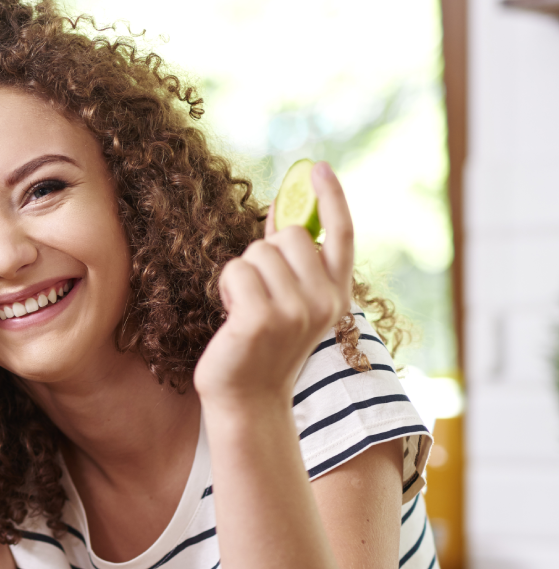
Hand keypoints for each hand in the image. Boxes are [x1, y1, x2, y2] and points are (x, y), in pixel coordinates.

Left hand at [193, 161, 354, 411]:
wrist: (248, 401)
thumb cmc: (261, 349)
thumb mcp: (288, 304)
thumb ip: (291, 264)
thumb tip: (280, 213)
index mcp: (336, 297)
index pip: (341, 236)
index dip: (332, 197)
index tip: (316, 168)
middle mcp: (323, 302)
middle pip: (288, 235)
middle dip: (264, 255)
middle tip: (258, 294)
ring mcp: (294, 312)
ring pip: (257, 253)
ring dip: (242, 276)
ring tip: (245, 311)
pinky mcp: (261, 319)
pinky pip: (236, 271)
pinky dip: (227, 288)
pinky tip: (232, 318)